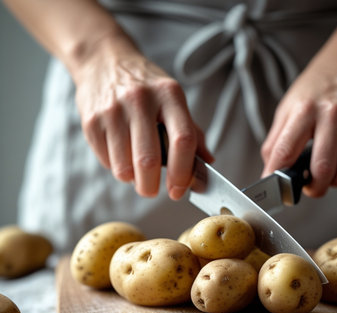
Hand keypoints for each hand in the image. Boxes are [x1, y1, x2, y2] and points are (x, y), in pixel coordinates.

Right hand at [74, 37, 212, 199]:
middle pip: (148, 160)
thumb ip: (192, 133)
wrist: (104, 61)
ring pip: (124, 167)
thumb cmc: (147, 88)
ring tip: (136, 170)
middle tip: (152, 190)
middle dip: (151, 187)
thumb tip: (208, 164)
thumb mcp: (173, 100)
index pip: (183, 140)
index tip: (179, 190)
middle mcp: (140, 100)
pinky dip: (117, 168)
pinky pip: (106, 162)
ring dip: (133, 179)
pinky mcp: (91, 121)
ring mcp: (112, 110)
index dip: (183, 172)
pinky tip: (121, 155)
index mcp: (169, 95)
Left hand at [261, 32, 336, 197]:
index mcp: (305, 109)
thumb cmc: (322, 83)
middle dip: (312, 189)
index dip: (277, 177)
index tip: (276, 188)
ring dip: (332, 183)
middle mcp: (333, 115)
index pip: (285, 152)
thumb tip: (270, 170)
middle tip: (308, 186)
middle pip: (322, 170)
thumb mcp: (290, 104)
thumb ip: (277, 139)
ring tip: (326, 173)